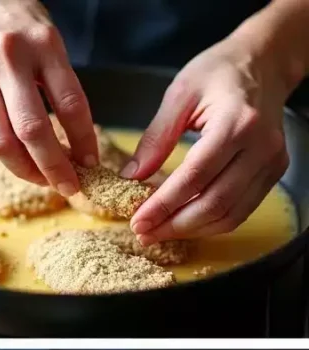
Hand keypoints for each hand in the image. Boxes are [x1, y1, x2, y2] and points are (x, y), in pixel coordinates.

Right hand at [0, 0, 97, 193]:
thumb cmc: (11, 15)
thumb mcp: (44, 34)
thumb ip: (54, 79)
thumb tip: (70, 135)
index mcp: (41, 42)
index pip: (70, 104)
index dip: (83, 140)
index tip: (91, 162)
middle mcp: (6, 59)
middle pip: (32, 131)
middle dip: (53, 167)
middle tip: (69, 186)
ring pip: (0, 141)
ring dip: (23, 168)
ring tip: (40, 178)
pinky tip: (13, 152)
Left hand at [125, 37, 290, 245]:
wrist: (263, 62)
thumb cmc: (219, 72)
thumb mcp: (179, 94)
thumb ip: (155, 137)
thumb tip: (131, 177)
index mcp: (236, 123)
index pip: (195, 177)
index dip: (164, 205)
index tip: (136, 221)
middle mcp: (260, 147)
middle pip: (215, 203)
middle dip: (174, 225)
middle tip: (142, 233)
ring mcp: (272, 162)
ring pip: (230, 214)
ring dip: (192, 230)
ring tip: (158, 232)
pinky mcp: (274, 171)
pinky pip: (241, 210)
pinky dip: (211, 223)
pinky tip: (184, 222)